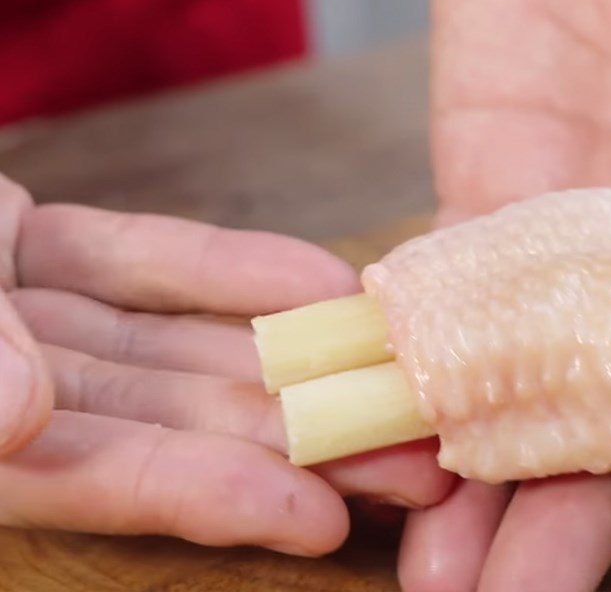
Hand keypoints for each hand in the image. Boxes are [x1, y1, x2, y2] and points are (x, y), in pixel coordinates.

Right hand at [0, 175, 450, 555]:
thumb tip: (19, 415)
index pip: (106, 480)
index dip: (212, 501)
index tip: (320, 521)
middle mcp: (1, 391)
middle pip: (174, 419)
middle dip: (296, 436)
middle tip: (412, 460)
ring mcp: (26, 313)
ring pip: (180, 341)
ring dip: (287, 353)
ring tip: (391, 373)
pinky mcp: (35, 245)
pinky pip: (150, 263)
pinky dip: (228, 272)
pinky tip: (318, 283)